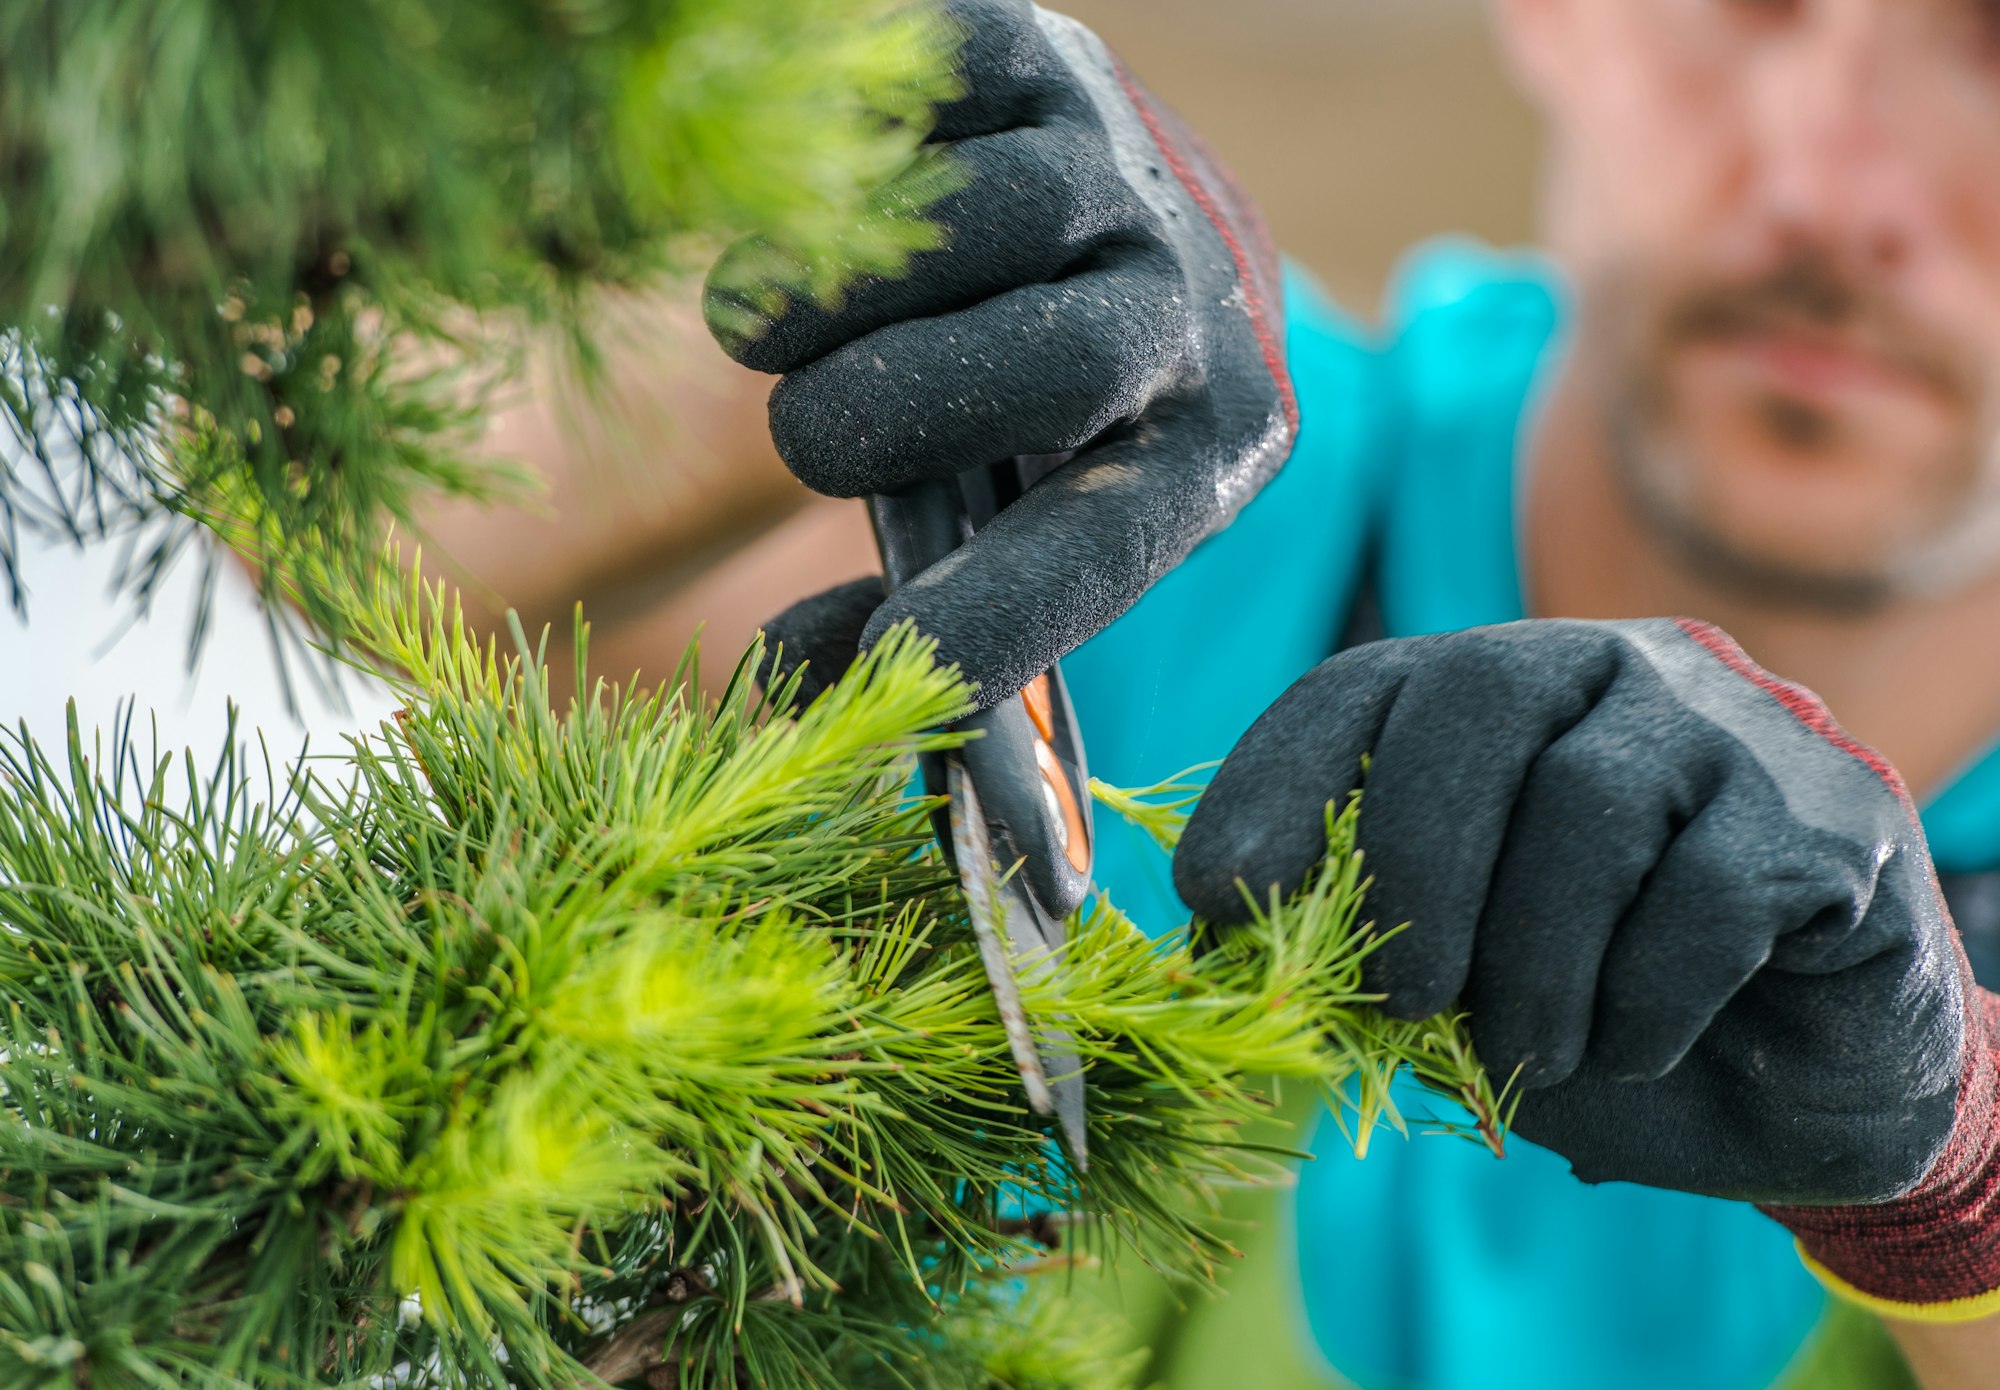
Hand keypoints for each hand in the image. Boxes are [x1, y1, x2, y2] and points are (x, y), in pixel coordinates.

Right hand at [706, 0, 1295, 706]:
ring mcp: (1122, 163)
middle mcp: (1189, 300)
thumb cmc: (1038, 412)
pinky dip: (846, 160)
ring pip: (989, 219)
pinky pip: (933, 95)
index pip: (1115, 538)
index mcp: (1205, 449)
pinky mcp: (1043, 55)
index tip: (910, 663)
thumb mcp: (1005, 521)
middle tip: (800, 437)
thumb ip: (907, 609)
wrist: (1120, 216)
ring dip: (838, 288)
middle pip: (1064, 364)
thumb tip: (793, 690)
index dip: (1014, 610)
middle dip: (894, 413)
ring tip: (767, 326)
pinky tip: (812, 212)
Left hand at [1176, 617, 1999, 1312]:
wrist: (1806, 1087)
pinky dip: (1647, 995)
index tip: (1220, 896)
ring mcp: (1726, 727)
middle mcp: (1605, 670)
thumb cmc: (1597, 1018)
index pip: (1358, 689)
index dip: (1273, 781)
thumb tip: (1225, 947)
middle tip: (1408, 1000)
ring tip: (1533, 1058)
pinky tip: (1638, 1043)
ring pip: (1589, 799)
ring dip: (1535, 963)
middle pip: (1477, 696)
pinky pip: (1711, 892)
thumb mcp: (1458, 989)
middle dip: (1413, 862)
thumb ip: (1363, 948)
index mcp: (1488, 699)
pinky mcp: (1830, 816)